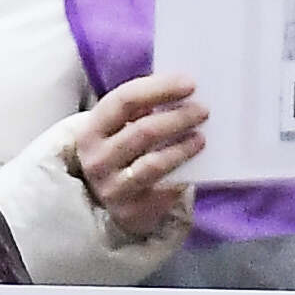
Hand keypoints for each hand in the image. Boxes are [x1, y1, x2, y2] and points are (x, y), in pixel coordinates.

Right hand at [67, 72, 209, 240]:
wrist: (106, 199)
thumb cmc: (119, 152)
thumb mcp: (117, 128)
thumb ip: (139, 108)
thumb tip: (180, 89)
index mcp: (91, 130)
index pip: (124, 100)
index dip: (158, 88)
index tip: (189, 84)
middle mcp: (97, 160)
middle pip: (143, 131)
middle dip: (178, 118)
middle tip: (203, 110)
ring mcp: (112, 188)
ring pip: (154, 164)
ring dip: (183, 148)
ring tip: (201, 138)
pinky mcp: (131, 211)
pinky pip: (164, 191)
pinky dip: (183, 176)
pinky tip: (195, 167)